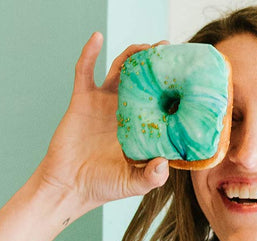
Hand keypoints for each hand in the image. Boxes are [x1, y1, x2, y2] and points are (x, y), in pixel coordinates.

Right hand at [35, 32, 170, 209]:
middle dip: (158, 64)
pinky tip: (97, 37)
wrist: (68, 187)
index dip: (176, 88)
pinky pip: (85, 71)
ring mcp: (105, 103)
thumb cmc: (103, 186)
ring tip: (147, 47)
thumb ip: (151, 177)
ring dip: (133, 54)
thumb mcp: (134, 184)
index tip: (188, 76)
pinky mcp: (83, 100)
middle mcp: (126, 110)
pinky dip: (89, 52)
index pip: (164, 101)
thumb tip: (164, 163)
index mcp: (142, 126)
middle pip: (146, 79)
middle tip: (171, 51)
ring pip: (121, 69)